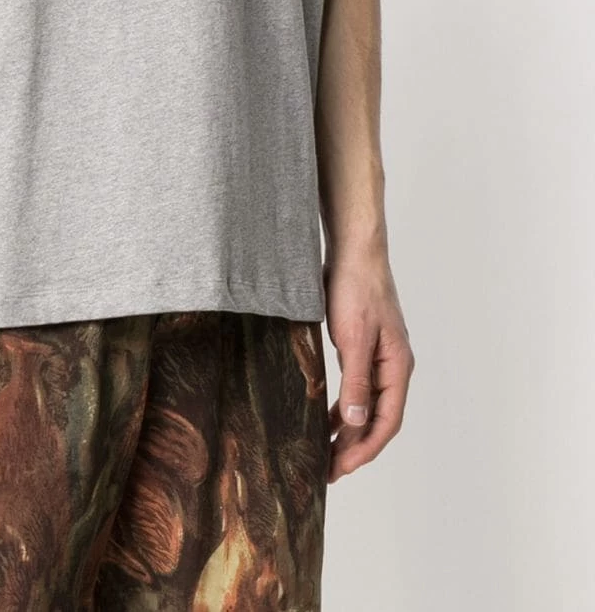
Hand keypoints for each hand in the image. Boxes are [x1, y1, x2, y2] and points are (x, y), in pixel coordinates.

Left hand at [323, 249, 414, 482]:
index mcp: (397, 367)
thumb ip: (356, 381)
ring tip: (326, 452)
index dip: (365, 448)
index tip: (341, 468)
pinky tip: (328, 418)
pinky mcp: (364, 347)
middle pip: (379, 418)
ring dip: (349, 430)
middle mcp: (393, 366)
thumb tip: (356, 423)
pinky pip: (358, 388)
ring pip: (368, 406)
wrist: (354, 252)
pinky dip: (345, 406)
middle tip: (329, 470)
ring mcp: (380, 357)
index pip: (387, 421)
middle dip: (356, 447)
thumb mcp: (353, 338)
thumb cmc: (356, 289)